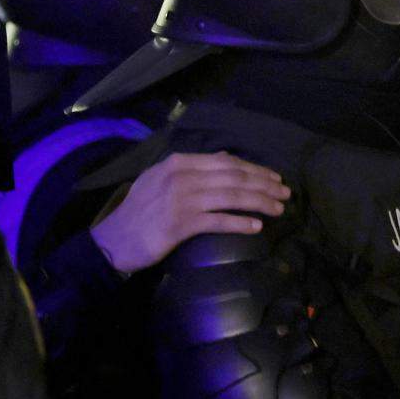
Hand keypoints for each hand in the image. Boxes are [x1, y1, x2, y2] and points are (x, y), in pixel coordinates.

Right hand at [89, 151, 290, 275]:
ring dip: (259, 202)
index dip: (255, 169)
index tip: (274, 177)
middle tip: (285, 194)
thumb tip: (226, 158)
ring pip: (231, 196)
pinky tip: (256, 227)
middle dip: (264, 184)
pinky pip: (218, 220)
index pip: (226, 162)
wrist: (114, 239)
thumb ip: (193, 168)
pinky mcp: (181, 223)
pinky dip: (240, 222)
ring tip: (278, 209)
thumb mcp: (162, 179)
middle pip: (234, 177)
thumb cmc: (141, 210)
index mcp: (179, 162)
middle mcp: (182, 176)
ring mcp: (182, 199)